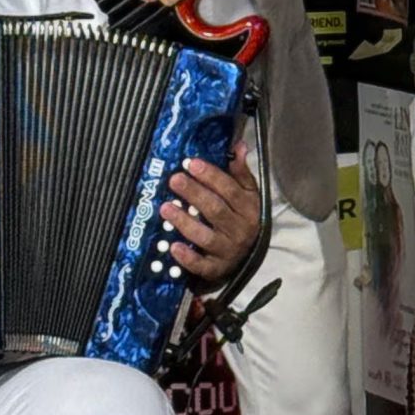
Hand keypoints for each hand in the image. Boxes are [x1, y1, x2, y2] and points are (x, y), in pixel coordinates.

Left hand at [162, 144, 261, 289]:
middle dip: (194, 194)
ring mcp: (228, 251)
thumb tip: (239, 146)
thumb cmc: (242, 219)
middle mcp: (240, 230)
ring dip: (184, 222)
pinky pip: (202, 265)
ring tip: (165, 208)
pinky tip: (173, 247)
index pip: (231, 190)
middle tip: (174, 179)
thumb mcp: (248, 195)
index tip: (192, 164)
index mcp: (249, 208)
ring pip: (205, 236)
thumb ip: (241, 173)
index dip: (211, 176)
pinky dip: (188, 258)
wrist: (247, 256)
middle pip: (216, 210)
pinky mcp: (216, 269)